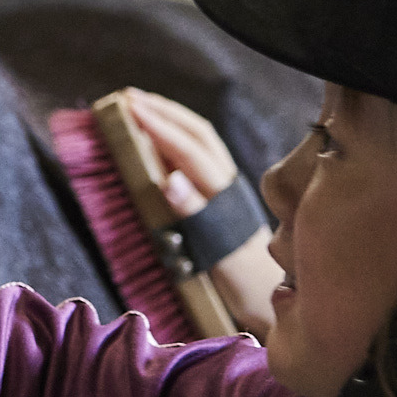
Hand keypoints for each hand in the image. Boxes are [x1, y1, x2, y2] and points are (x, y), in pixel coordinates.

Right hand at [115, 88, 276, 337]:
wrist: (271, 298)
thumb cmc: (241, 283)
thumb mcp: (217, 256)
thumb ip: (195, 217)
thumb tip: (169, 180)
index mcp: (223, 196)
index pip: (186, 150)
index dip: (158, 126)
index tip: (127, 108)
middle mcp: (228, 184)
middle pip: (196, 134)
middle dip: (162, 111)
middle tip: (126, 97)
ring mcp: (228, 186)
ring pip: (200, 139)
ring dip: (171, 117)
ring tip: (140, 105)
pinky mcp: (224, 195)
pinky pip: (199, 153)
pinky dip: (177, 134)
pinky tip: (161, 134)